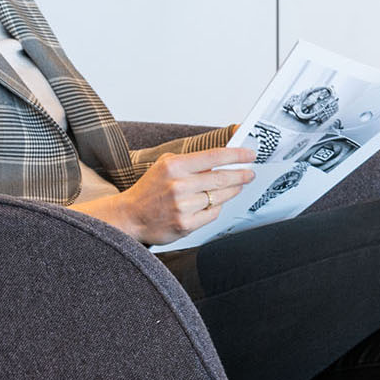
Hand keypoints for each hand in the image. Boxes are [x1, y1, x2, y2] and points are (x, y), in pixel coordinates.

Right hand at [74, 146, 256, 244]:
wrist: (130, 216)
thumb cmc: (150, 190)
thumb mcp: (165, 166)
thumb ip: (191, 161)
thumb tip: (221, 158)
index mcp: (174, 167)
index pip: (214, 156)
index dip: (236, 155)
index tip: (250, 155)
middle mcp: (178, 186)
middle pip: (222, 178)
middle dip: (241, 175)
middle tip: (249, 173)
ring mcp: (182, 206)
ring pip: (220, 197)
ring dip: (232, 191)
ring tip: (236, 186)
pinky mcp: (185, 224)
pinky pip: (212, 214)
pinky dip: (216, 207)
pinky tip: (213, 203)